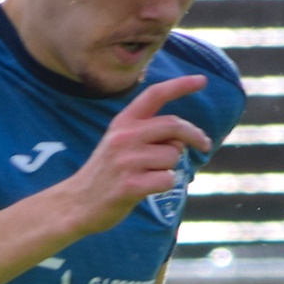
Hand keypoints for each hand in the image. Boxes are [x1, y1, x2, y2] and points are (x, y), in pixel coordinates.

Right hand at [56, 76, 212, 237]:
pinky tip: (147, 188)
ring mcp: (126, 161)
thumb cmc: (107, 173)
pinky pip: (167, 179)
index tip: (202, 80)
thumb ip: (148, 134)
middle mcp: (124, 136)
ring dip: (170, 167)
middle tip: (205, 145)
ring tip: (149, 175)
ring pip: (172, 156)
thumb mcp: (119, 143)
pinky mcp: (130, 185)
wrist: (77, 203)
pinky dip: (165, 184)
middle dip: (195, 135)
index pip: (155, 94)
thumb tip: (184, 137)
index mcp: (123, 122)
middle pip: (173, 125)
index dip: (181, 85)